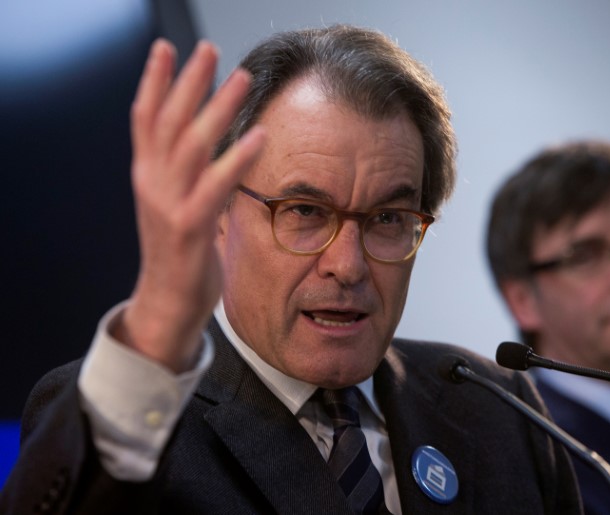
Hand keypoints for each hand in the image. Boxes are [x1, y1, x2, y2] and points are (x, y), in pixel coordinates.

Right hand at [113, 39, 263, 371]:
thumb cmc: (180, 252)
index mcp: (148, 175)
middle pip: (167, 120)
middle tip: (210, 48)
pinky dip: (236, 158)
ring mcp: (168, 204)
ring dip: (217, 108)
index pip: (146, 117)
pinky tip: (259, 136)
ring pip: (190, 144)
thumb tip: (208, 143)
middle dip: (189, 81)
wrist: (168, 303)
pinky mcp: (191, 228)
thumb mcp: (175, 203)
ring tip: (241, 79)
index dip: (155, 81)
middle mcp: (152, 183)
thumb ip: (185, 173)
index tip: (168, 48)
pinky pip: (215, 186)